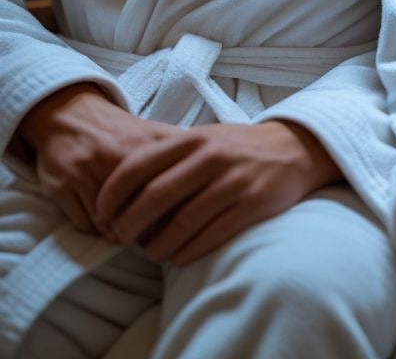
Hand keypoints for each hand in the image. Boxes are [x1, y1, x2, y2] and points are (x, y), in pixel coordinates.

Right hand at [16, 84, 172, 236]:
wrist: (71, 115)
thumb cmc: (117, 133)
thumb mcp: (153, 136)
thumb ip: (180, 156)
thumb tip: (208, 182)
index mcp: (147, 144)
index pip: (169, 190)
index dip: (174, 213)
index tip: (176, 220)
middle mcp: (118, 155)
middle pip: (140, 211)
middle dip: (146, 228)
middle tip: (149, 231)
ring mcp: (88, 171)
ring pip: (111, 223)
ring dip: (119, 231)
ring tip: (124, 226)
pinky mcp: (64, 185)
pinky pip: (86, 225)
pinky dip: (95, 229)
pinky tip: (102, 218)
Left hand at [93, 120, 340, 265]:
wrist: (294, 149)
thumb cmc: (237, 149)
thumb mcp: (203, 139)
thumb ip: (168, 157)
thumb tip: (123, 191)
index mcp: (192, 139)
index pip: (137, 166)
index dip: (112, 195)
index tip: (100, 215)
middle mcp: (210, 157)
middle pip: (154, 197)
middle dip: (128, 224)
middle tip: (119, 238)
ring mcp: (232, 181)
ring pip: (181, 223)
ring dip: (157, 245)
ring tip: (150, 252)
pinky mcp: (252, 204)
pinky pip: (209, 237)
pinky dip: (186, 252)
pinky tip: (178, 257)